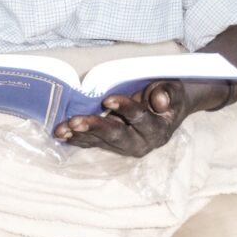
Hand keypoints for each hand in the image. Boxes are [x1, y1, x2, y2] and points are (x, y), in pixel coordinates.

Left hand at [52, 79, 191, 157]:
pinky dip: (77, 138)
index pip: (140, 118)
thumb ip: (167, 93)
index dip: (124, 109)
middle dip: (94, 128)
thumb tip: (159, 101)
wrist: (170, 110)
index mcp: (157, 130)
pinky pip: (93, 143)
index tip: (107, 99)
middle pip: (116, 135)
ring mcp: (125, 146)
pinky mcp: (113, 145)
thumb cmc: (171, 95)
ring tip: (61, 129)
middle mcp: (141, 143)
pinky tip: (62, 134)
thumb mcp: (174, 89)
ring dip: (80, 135)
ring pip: (101, 141)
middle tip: (74, 122)